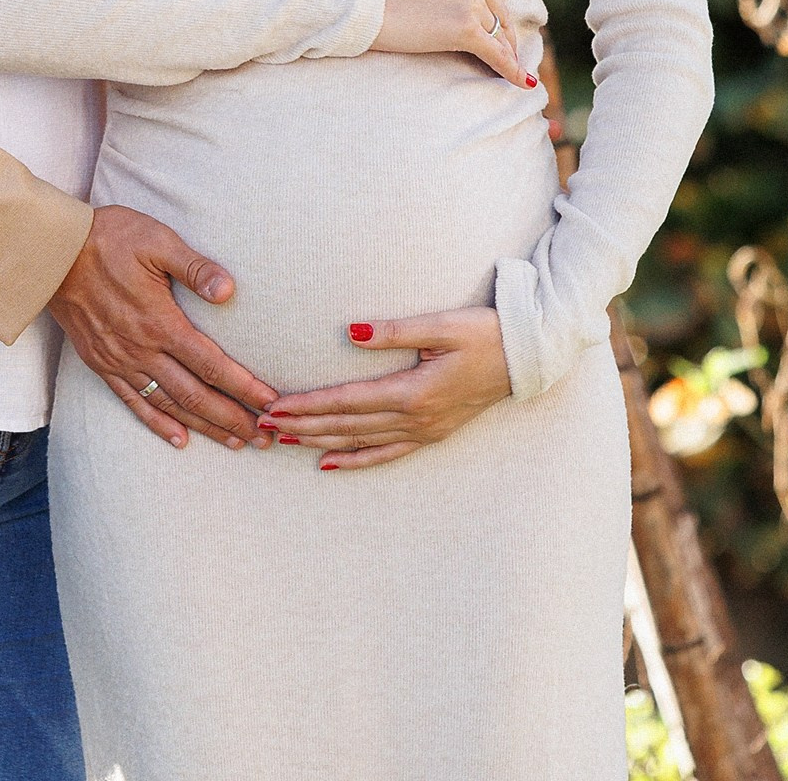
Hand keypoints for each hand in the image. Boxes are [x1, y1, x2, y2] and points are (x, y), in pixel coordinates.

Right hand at [49, 205, 278, 451]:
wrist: (52, 252)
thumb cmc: (109, 239)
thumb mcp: (156, 241)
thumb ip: (194, 267)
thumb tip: (229, 291)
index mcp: (160, 321)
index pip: (211, 364)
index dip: (243, 387)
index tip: (271, 403)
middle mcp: (142, 350)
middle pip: (195, 395)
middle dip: (233, 418)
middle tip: (264, 437)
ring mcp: (120, 361)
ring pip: (169, 405)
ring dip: (205, 426)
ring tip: (235, 442)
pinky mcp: (101, 364)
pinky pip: (134, 402)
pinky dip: (159, 424)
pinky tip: (180, 439)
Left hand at [258, 307, 510, 468]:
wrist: (526, 357)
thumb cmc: (484, 334)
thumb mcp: (441, 325)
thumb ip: (393, 331)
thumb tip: (348, 332)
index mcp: (413, 391)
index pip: (346, 400)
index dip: (308, 404)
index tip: (274, 405)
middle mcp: (414, 418)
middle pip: (346, 424)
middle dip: (302, 424)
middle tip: (261, 424)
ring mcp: (423, 430)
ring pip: (360, 440)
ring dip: (319, 440)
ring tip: (282, 440)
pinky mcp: (431, 433)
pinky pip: (386, 452)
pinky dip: (355, 458)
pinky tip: (329, 463)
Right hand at [373, 0, 533, 89]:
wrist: (363, 4)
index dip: (494, 15)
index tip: (496, 32)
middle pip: (500, 14)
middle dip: (503, 38)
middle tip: (508, 57)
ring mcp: (472, 0)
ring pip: (499, 36)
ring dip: (505, 56)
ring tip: (512, 73)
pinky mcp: (467, 29)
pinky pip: (497, 54)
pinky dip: (511, 71)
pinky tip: (522, 83)